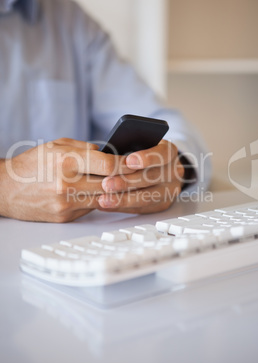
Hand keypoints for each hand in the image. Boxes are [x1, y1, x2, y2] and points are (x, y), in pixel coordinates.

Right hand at [0, 138, 132, 221]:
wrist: (6, 189)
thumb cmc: (32, 164)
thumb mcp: (57, 145)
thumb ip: (85, 148)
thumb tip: (110, 153)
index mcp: (66, 161)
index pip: (108, 164)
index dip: (126, 164)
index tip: (136, 162)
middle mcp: (66, 185)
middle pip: (110, 184)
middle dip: (127, 178)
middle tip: (139, 174)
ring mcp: (66, 204)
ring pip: (104, 199)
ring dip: (116, 192)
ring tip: (125, 184)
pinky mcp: (65, 217)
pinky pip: (91, 208)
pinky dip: (99, 200)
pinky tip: (103, 193)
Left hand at [98, 140, 183, 213]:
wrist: (160, 166)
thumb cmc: (143, 151)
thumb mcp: (140, 143)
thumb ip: (129, 146)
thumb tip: (107, 152)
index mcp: (170, 151)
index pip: (162, 154)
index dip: (146, 158)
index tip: (128, 161)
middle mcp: (174, 172)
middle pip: (151, 178)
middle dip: (127, 182)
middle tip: (106, 184)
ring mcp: (170, 189)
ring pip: (146, 197)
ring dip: (122, 199)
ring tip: (103, 200)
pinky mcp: (162, 204)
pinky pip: (141, 208)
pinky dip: (122, 208)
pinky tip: (107, 206)